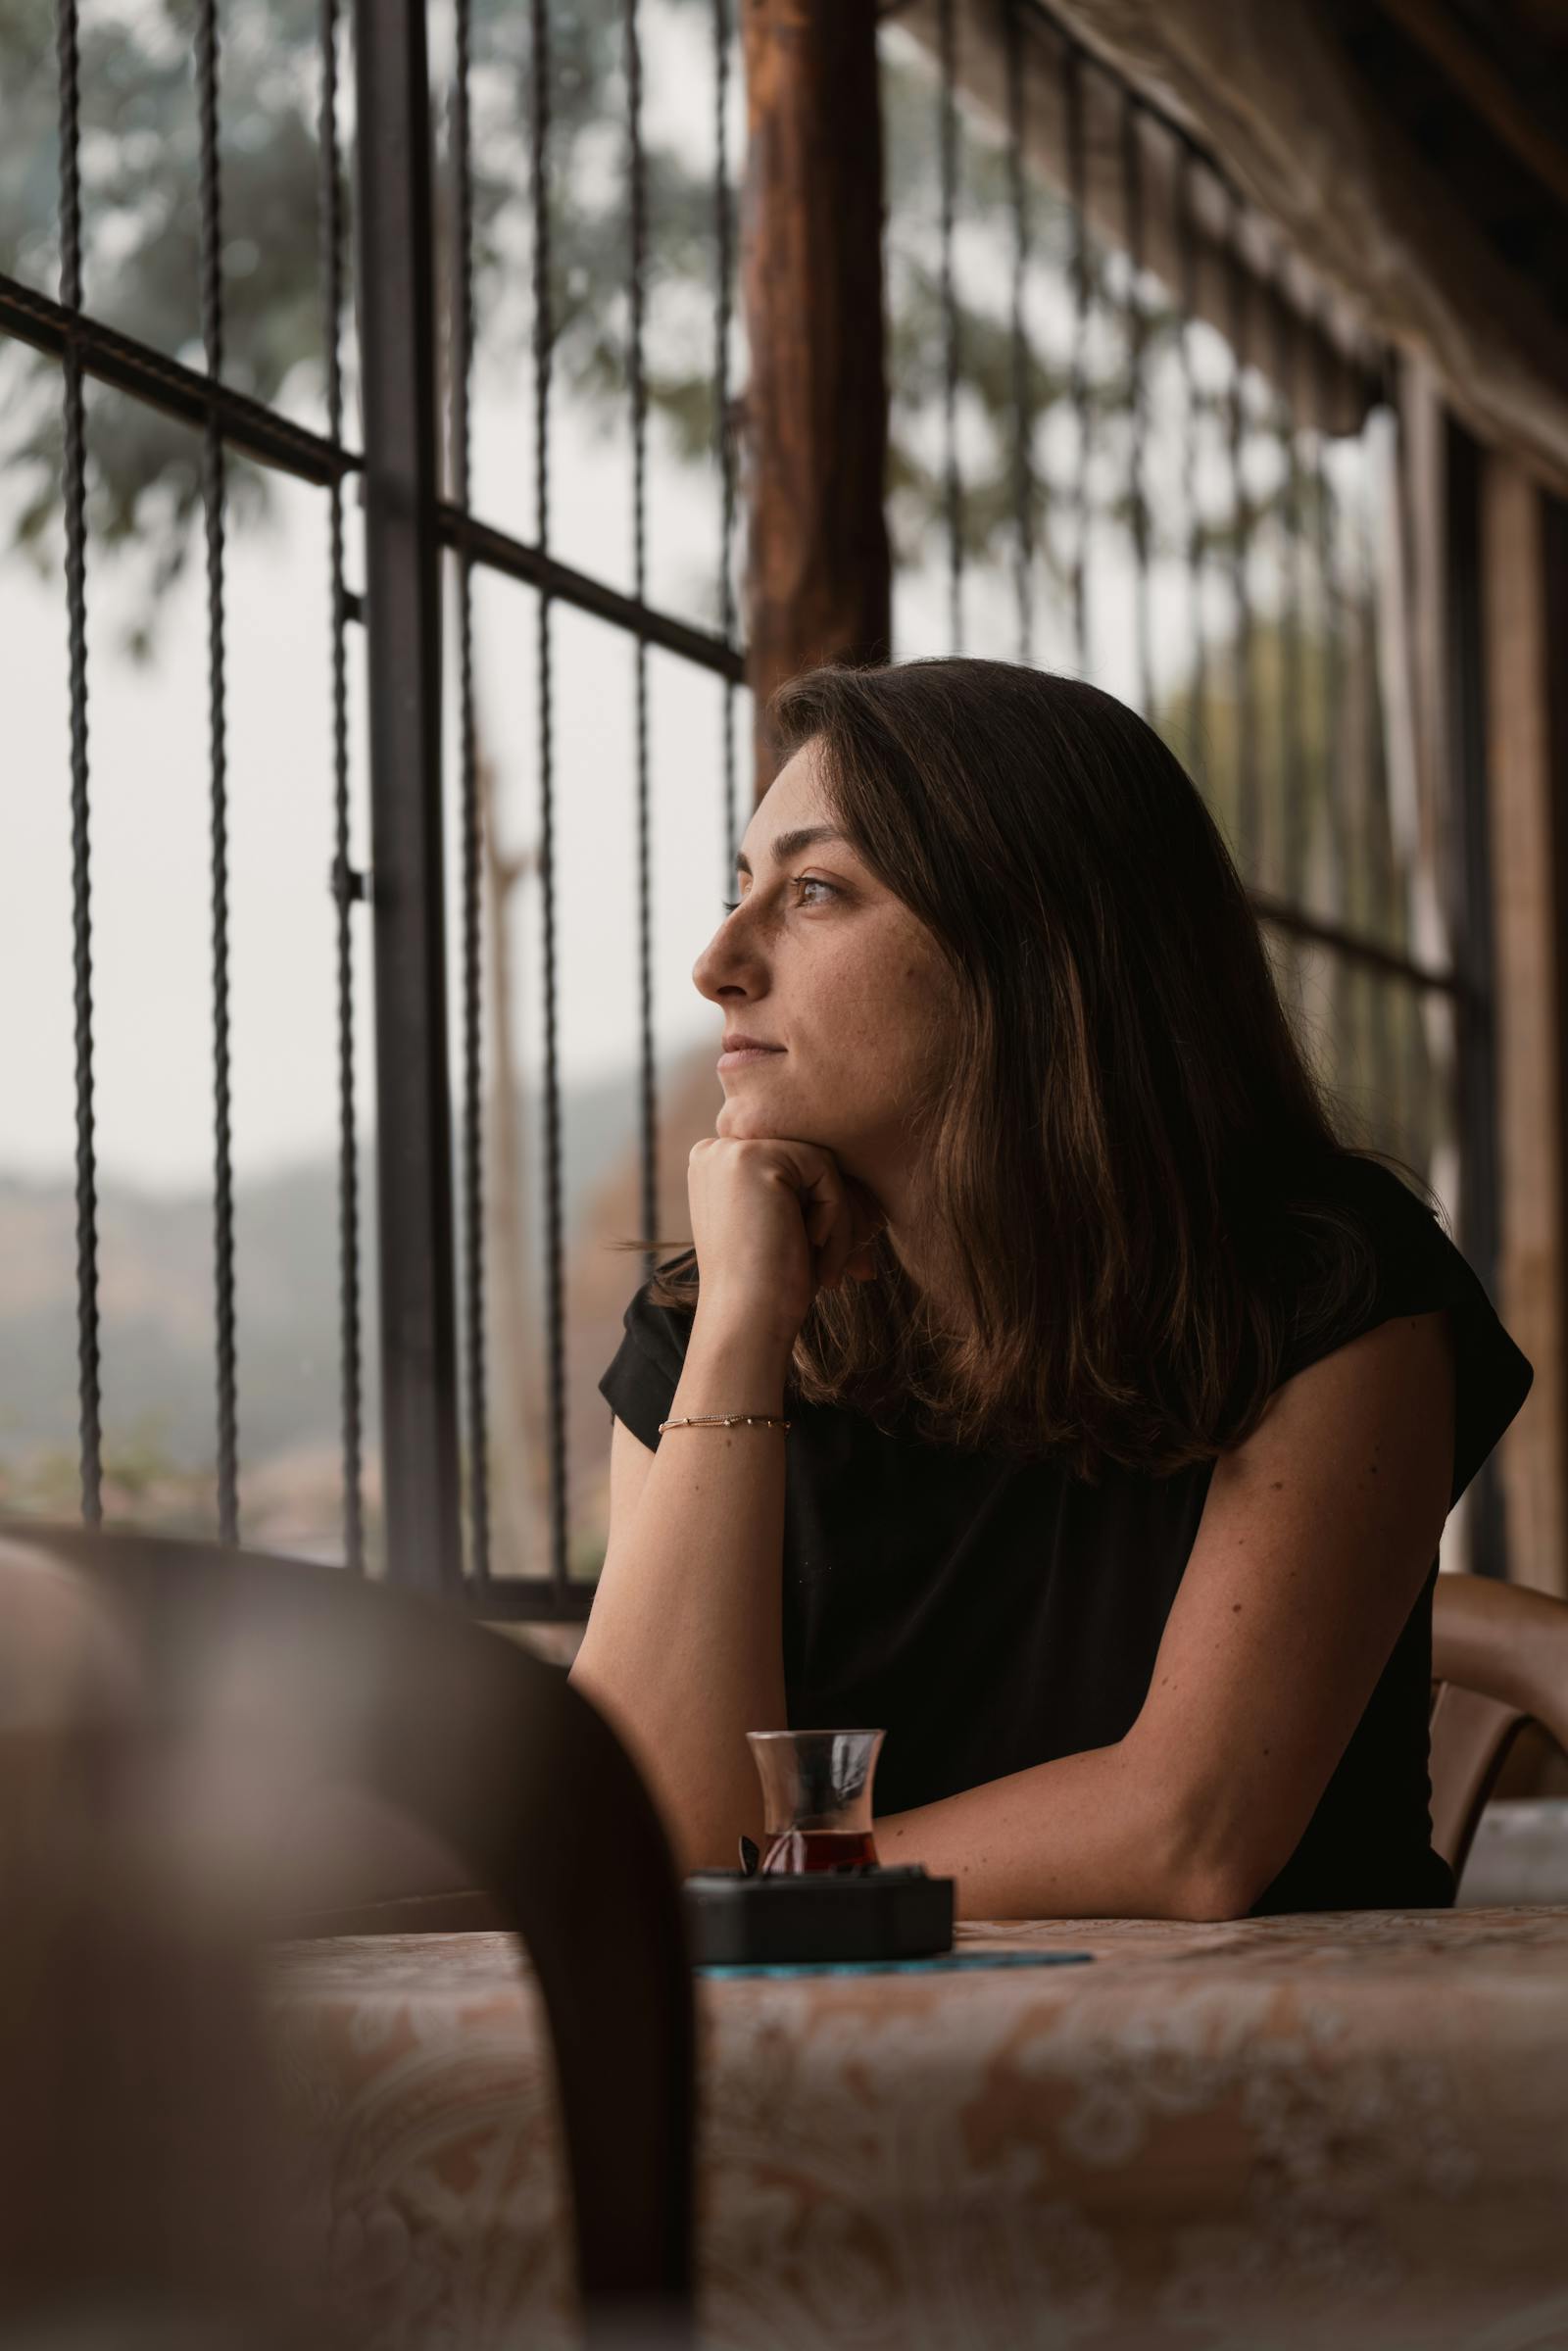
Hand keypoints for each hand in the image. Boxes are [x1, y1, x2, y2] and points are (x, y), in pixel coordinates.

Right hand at [687, 1135, 884, 1344]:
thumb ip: (808, 1189)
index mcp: (718, 1167)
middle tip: (861, 1268)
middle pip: (810, 1162)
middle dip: (843, 1213)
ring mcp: (732, 1150)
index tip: (850, 1258)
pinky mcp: (754, 1158)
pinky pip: (825, 1172)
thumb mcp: (789, 1225)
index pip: (795, 1168)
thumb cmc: (772, 1285)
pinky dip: (836, 1215)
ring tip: (835, 1267)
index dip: (828, 1208)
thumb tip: (864, 1180)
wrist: (747, 1320)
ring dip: (842, 1219)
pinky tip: (814, 1248)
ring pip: (822, 1166)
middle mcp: (717, 1150)